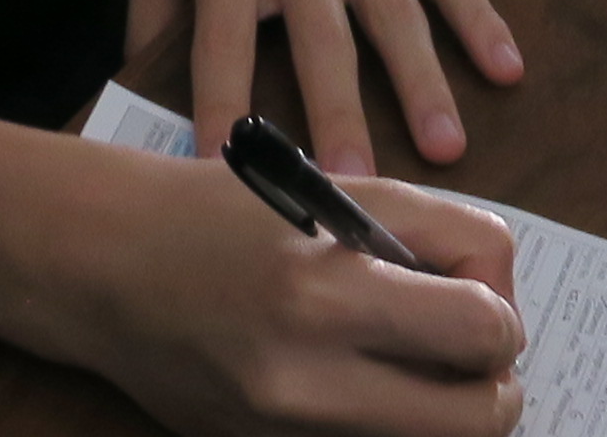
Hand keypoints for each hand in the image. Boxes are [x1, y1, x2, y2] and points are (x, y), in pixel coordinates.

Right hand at [44, 151, 526, 436]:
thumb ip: (437, 234)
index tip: (477, 295)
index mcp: (325, 298)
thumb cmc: (215, 213)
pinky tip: (365, 381)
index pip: (483, 332)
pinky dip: (390, 426)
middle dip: (494, 382)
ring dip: (444, 410)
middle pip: (479, 423)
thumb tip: (503, 294)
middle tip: (468, 346)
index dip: (501, 311)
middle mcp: (308, 387)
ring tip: (415, 360)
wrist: (103, 269)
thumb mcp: (331, 194)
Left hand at [129, 0, 523, 175]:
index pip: (220, 50)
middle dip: (338, 119)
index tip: (226, 177)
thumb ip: (149, 4)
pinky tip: (507, 69)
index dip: (221, 113)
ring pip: (397, 18)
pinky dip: (481, 20)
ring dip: (421, 85)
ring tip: (444, 152)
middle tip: (354, 187)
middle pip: (321, 47)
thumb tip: (135, 88)